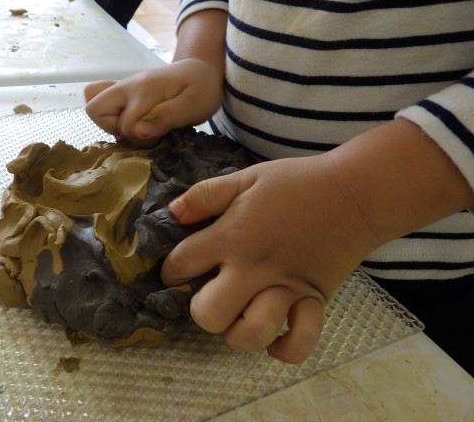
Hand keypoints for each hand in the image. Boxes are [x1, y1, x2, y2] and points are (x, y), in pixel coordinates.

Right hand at [84, 58, 222, 144]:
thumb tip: (138, 133)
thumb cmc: (201, 88)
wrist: (200, 70)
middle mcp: (127, 86)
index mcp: (145, 89)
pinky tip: (133, 121)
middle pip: (93, 108)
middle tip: (138, 131)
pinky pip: (102, 103)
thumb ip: (166, 118)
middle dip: (113, 128)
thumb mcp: (194, 106)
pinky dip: (111, 117)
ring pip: (94, 106)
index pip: (125, 124)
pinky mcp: (124, 93)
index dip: (139, 137)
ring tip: (137, 126)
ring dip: (111, 124)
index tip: (157, 137)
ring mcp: (123, 88)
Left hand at [161, 154, 379, 362]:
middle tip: (211, 295)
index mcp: (232, 236)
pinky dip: (285, 348)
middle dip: (201, 310)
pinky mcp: (314, 302)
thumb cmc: (297, 183)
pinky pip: (300, 343)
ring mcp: (286, 290)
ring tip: (240, 314)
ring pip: (250, 335)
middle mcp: (254, 269)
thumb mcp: (246, 178)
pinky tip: (274, 336)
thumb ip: (205, 194)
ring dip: (238, 332)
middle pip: (209, 315)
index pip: (182, 264)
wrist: (355, 193)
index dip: (170, 269)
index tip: (176, 269)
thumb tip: (172, 213)